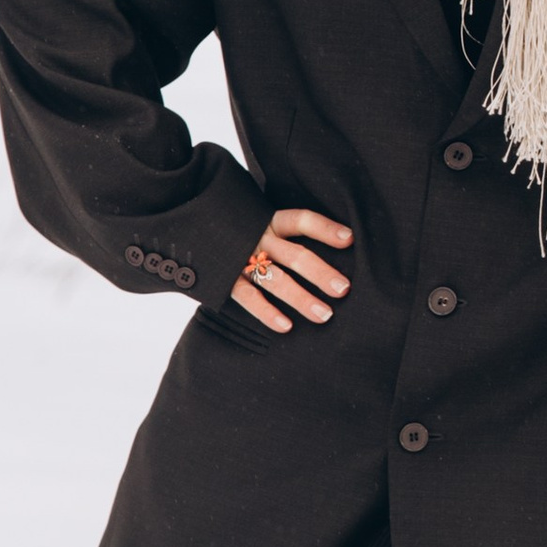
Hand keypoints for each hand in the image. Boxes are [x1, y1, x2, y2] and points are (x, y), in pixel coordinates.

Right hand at [232, 208, 352, 332]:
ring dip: (301, 299)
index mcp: (270, 222)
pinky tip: (286, 326)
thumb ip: (289, 233)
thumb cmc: (240, 231)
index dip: (325, 229)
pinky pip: (248, 297)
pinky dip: (267, 313)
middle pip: (295, 255)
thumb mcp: (263, 223)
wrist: (197, 231)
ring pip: (276, 280)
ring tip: (325, 315)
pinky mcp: (225, 279)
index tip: (350, 239)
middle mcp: (258, 239)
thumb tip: (338, 244)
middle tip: (344, 289)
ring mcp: (241, 259)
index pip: (301, 220)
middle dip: (321, 273)